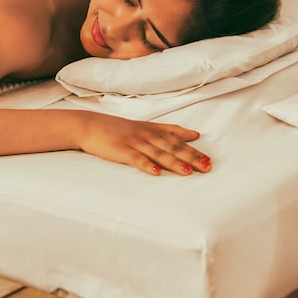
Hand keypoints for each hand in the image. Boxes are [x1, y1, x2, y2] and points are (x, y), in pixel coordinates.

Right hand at [78, 112, 211, 175]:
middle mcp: (146, 135)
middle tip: (206, 167)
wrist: (89, 125)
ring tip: (188, 172)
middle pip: (172, 147)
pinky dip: (147, 165)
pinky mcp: (121, 150)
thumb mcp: (145, 126)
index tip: (208, 158)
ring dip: (174, 163)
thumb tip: (193, 134)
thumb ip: (168, 130)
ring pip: (158, 153)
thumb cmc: (117, 128)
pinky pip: (136, 159)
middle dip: (190, 157)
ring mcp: (133, 142)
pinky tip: (156, 173)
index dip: (193, 149)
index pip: (176, 139)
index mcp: (152, 130)